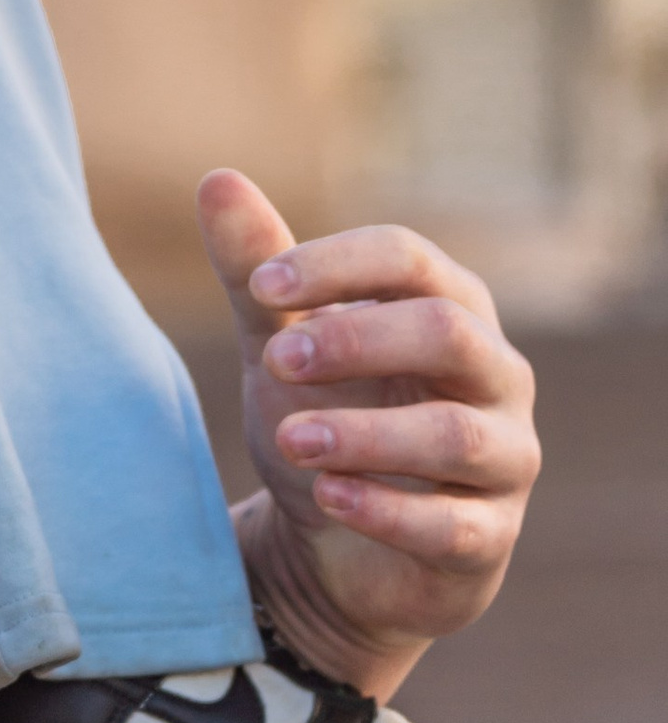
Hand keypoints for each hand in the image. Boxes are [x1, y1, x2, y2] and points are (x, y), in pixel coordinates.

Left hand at [199, 170, 539, 700]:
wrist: (333, 543)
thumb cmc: (326, 413)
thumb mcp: (281, 341)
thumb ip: (255, 270)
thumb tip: (218, 179)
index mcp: (450, 306)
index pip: (409, 258)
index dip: (337, 264)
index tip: (259, 285)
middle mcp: (495, 375)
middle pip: (447, 332)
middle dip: (355, 341)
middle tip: (274, 361)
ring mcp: (504, 459)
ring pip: (455, 435)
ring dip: (366, 435)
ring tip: (290, 440)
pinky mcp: (490, 540)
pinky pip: (455, 527)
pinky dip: (387, 511)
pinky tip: (329, 498)